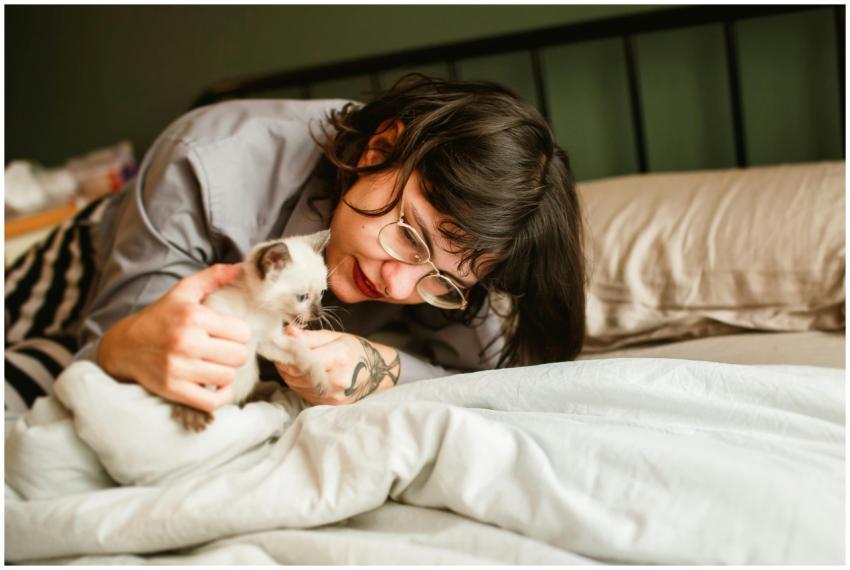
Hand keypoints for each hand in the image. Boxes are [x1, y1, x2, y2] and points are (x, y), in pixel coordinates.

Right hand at [98, 264, 250, 412]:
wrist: (123, 346)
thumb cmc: (160, 317)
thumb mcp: (183, 292)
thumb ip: (213, 276)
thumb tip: (242, 267)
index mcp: (193, 317)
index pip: (242, 332)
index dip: (240, 334)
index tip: (229, 334)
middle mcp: (186, 342)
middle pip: (239, 356)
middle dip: (235, 353)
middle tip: (223, 350)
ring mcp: (179, 368)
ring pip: (228, 377)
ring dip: (226, 373)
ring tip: (215, 364)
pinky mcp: (173, 390)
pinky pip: (212, 401)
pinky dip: (220, 396)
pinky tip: (214, 384)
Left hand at [275, 326, 400, 404]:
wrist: (377, 373)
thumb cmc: (356, 350)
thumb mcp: (336, 337)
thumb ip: (310, 336)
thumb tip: (288, 331)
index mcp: (339, 357)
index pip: (301, 358)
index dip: (287, 351)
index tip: (281, 343)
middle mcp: (336, 379)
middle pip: (295, 373)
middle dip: (285, 361)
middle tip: (283, 351)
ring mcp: (333, 395)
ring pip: (295, 384)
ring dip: (289, 373)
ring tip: (293, 361)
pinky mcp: (329, 404)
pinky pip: (303, 392)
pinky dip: (298, 382)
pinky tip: (303, 373)